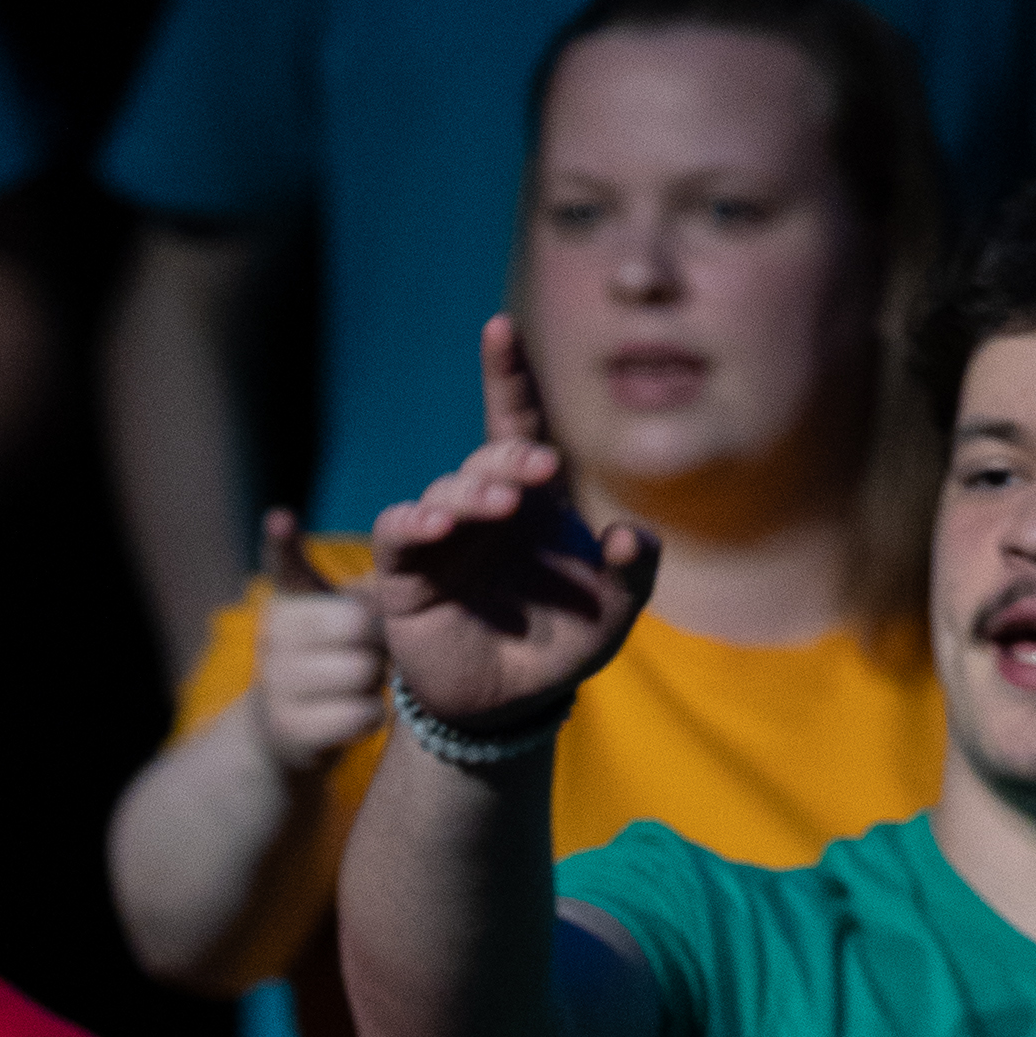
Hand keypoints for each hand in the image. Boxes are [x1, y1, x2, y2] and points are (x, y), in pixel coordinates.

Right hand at [250, 509, 388, 774]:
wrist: (286, 725)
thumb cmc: (334, 653)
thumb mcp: (343, 613)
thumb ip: (368, 589)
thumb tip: (420, 562)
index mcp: (290, 597)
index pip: (284, 563)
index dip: (282, 542)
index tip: (281, 518)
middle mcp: (274, 634)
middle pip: (356, 625)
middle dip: (377, 641)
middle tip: (367, 651)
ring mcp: (276, 681)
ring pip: (362, 673)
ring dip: (376, 681)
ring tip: (358, 682)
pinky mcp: (288, 727)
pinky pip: (360, 714)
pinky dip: (371, 716)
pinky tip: (353, 712)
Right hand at [368, 315, 652, 737]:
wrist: (506, 709)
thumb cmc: (559, 649)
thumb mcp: (614, 615)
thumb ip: (637, 572)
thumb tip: (629, 535)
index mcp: (533, 503)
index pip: (517, 424)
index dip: (507, 375)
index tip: (498, 327)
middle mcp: (484, 509)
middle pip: (488, 458)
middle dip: (510, 458)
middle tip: (537, 475)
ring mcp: (442, 540)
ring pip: (446, 491)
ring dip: (471, 494)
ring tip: (495, 512)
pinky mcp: (405, 574)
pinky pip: (398, 530)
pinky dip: (414, 522)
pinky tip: (436, 527)